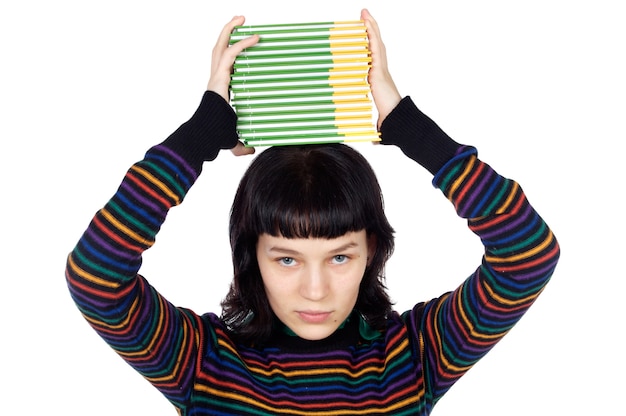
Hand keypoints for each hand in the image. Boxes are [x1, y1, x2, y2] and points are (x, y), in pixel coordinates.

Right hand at [207, 15, 258, 155]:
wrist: (208, 135)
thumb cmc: (216, 136)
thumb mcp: (233, 140)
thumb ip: (242, 144)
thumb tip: (252, 151)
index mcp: (219, 88)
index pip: (224, 65)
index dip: (233, 53)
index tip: (245, 44)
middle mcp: (215, 78)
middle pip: (218, 48)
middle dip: (227, 33)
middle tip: (240, 21)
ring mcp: (216, 76)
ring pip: (220, 46)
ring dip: (230, 30)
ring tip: (242, 18)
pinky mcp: (220, 76)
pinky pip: (231, 54)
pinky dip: (242, 44)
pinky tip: (255, 38)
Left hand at [361, 9, 401, 128]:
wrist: (396, 122)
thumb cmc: (391, 121)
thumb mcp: (379, 121)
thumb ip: (377, 127)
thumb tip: (374, 143)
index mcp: (379, 80)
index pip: (373, 58)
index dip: (370, 46)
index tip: (364, 36)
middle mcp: (381, 71)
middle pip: (376, 45)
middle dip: (370, 30)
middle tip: (363, 16)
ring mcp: (380, 68)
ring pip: (376, 43)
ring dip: (370, 27)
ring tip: (364, 13)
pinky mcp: (378, 69)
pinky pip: (374, 47)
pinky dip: (371, 34)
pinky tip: (366, 23)